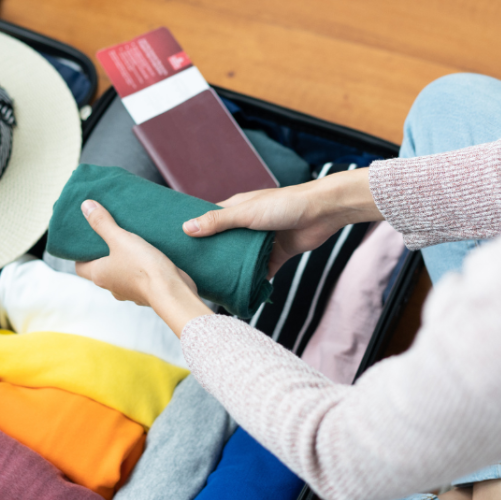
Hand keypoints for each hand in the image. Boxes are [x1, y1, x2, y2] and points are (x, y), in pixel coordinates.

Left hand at [75, 200, 212, 335]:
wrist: (171, 291)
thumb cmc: (143, 267)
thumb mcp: (121, 239)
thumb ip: (103, 223)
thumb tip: (85, 206)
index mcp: (99, 275)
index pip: (80, 267)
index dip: (81, 254)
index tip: (88, 240)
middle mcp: (111, 286)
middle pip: (101, 269)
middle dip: (105, 254)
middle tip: (110, 235)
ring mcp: (129, 292)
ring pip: (121, 274)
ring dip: (124, 261)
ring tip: (130, 243)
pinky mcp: (146, 292)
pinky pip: (138, 279)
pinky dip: (140, 269)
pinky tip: (148, 256)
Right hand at [181, 169, 382, 276]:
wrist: (322, 212)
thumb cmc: (283, 205)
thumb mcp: (245, 213)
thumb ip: (218, 222)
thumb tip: (187, 228)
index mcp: (237, 209)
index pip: (210, 220)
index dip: (196, 231)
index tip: (179, 246)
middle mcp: (247, 225)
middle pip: (224, 243)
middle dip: (212, 257)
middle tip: (192, 273)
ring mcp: (262, 242)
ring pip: (241, 260)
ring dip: (232, 271)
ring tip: (212, 286)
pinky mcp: (276, 255)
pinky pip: (261, 272)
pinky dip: (253, 282)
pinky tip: (241, 294)